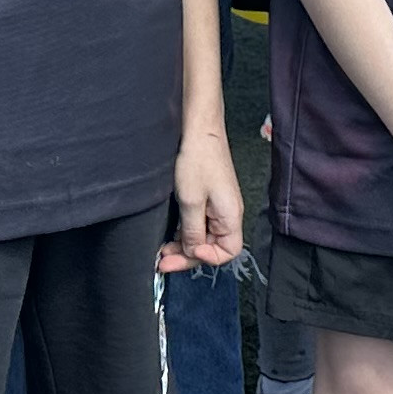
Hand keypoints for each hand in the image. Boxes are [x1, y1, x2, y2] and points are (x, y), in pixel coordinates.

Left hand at [161, 118, 244, 271]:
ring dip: (182, 246)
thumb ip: (192, 232)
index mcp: (230, 216)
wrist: (198, 130)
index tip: (187, 252)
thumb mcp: (191, 201)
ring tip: (162, 252)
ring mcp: (216, 207)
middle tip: (163, 262)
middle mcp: (226, 214)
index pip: (227, 252)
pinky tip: (169, 235)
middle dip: (187, 256)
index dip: (207, 258)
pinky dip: (183, 233)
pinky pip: (197, 224)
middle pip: (211, 247)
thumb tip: (191, 252)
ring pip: (201, 237)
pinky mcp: (206, 200)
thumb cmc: (199, 159)